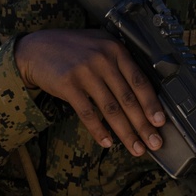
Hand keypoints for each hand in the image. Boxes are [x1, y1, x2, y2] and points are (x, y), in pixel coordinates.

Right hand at [15, 29, 166, 156]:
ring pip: (111, 109)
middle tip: (154, 143)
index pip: (139, 81)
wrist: (35, 50)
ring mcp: (85, 71)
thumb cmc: (71, 50)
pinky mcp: (68, 84)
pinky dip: (99, 130)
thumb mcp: (99, 46)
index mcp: (115, 50)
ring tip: (136, 148)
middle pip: (128, 98)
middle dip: (143, 125)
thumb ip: (119, 64)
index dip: (152, 104)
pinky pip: (88, 113)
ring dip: (126, 133)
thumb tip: (142, 97)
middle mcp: (103, 59)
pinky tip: (108, 142)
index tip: (161, 123)